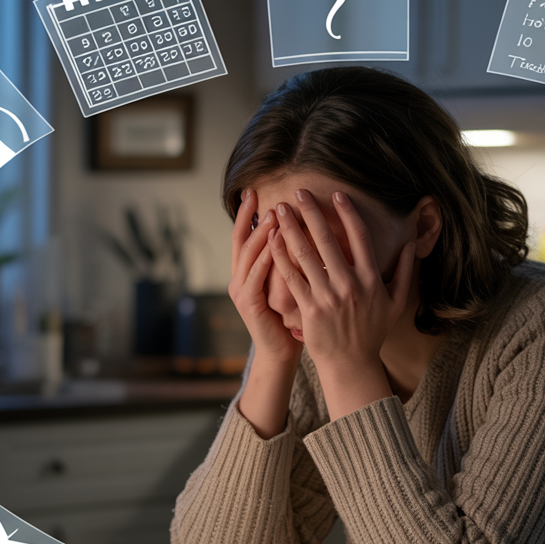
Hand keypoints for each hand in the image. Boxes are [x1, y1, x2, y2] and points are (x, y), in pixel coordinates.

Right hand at [228, 188, 300, 365]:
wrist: (282, 352)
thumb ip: (291, 258)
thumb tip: (305, 229)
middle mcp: (239, 277)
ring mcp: (241, 291)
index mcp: (248, 271)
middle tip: (257, 195)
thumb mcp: (290, 281)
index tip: (254, 191)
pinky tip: (274, 244)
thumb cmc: (290, 317)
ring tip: (272, 213)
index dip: (248, 214)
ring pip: (248, 255)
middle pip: (241, 239)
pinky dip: (265, 259)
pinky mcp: (249, 305)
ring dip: (260, 233)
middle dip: (249, 216)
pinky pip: (255, 277)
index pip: (245, 236)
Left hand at [267, 189, 414, 405]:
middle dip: (311, 212)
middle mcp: (350, 284)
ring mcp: (328, 296)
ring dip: (291, 228)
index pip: (360, 237)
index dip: (348, 213)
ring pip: (306, 255)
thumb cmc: (372, 332)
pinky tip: (272, 240)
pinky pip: (292, 277)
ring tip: (278, 210)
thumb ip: (404, 272)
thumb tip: (412, 244)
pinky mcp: (309, 308)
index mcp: (371, 279)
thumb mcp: (396, 303)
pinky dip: (281, 256)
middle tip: (298, 192)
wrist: (350, 363)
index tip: (337, 194)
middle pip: (328, 240)